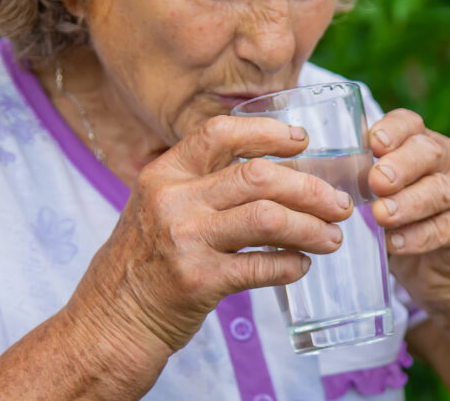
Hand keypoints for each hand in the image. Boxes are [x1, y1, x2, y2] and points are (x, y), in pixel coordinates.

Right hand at [66, 115, 351, 359]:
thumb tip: (275, 169)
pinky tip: (302, 265)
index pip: (220, 133)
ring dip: (310, 226)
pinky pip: (261, 267)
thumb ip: (202, 182)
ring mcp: (185, 239)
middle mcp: (172, 199)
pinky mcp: (198, 281)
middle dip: (309, 188)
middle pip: (257, 176)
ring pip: (267, 218)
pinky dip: (290, 264)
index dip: (266, 132)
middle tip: (338, 203)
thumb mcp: (159, 204)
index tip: (302, 140)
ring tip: (333, 237)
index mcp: (165, 172)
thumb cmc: (145, 257)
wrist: (111, 317)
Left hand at [369, 109, 449, 313]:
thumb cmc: (395, 213)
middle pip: (428, 152)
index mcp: (419, 141)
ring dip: (408, 202)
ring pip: (440, 190)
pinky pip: (445, 229)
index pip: (409, 123)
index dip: (392, 130)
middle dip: (400, 165)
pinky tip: (395, 243)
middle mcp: (447, 159)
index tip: (373, 143)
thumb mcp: (377, 190)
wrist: (436, 262)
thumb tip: (312, 172)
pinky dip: (417, 236)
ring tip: (382, 215)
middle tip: (376, 181)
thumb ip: (356, 177)